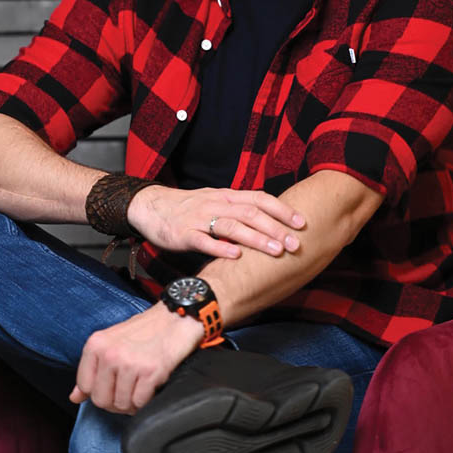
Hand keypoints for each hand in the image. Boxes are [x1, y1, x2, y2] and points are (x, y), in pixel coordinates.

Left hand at [69, 303, 202, 412]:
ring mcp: (130, 363)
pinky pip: (140, 403)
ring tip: (141, 386)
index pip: (86, 387)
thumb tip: (74, 397)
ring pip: (121, 404)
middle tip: (129, 390)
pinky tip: (151, 386)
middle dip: (116, 402)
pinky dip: (146, 401)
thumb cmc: (145, 330)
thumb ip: (91, 369)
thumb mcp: (111, 342)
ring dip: (133, 402)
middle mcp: (110, 353)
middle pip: (102, 400)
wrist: (177, 317)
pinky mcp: (150, 372)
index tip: (112, 387)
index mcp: (96, 345)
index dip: (100, 392)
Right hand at [127, 185, 304, 258]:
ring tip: (276, 251)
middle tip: (296, 244)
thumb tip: (271, 222)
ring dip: (256, 238)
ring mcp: (199, 218)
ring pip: (232, 226)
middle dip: (276, 228)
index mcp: (226, 196)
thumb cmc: (188, 208)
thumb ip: (240, 210)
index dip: (282, 210)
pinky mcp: (183, 234)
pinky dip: (220, 247)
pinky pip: (203, 240)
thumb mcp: (216, 202)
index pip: (259, 199)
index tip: (302, 223)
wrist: (151, 207)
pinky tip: (236, 255)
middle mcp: (216, 204)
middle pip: (251, 213)